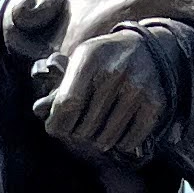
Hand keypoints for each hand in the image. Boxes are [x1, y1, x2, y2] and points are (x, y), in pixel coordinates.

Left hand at [36, 27, 190, 161]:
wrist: (144, 48)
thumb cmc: (102, 60)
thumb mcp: (78, 63)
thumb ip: (58, 88)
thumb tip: (39, 110)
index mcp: (90, 57)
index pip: (68, 104)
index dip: (57, 123)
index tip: (55, 128)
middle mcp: (115, 70)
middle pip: (85, 126)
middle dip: (75, 133)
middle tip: (77, 129)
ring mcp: (137, 87)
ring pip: (106, 138)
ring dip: (97, 141)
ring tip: (96, 131)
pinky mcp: (154, 102)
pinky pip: (129, 141)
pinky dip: (120, 144)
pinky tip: (117, 132)